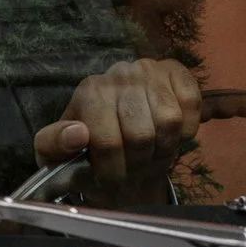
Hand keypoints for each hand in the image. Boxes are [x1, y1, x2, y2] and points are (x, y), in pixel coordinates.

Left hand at [33, 58, 200, 205]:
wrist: (119, 133)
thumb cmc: (86, 146)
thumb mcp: (56, 152)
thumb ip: (54, 144)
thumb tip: (78, 134)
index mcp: (88, 93)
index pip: (107, 142)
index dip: (113, 169)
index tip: (110, 177)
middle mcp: (118, 74)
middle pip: (141, 135)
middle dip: (139, 161)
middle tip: (134, 166)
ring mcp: (148, 69)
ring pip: (169, 121)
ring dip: (164, 147)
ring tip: (151, 152)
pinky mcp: (175, 71)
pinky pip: (191, 102)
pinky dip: (187, 127)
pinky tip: (172, 134)